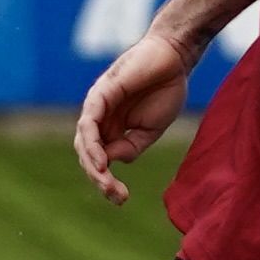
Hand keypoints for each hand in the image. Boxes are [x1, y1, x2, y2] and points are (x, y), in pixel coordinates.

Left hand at [74, 19, 199, 202]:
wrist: (175, 60)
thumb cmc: (164, 90)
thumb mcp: (149, 130)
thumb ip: (130, 147)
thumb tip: (111, 162)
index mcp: (111, 130)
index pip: (99, 160)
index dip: (106, 181)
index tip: (121, 199)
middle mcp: (100, 119)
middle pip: (88, 155)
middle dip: (99, 179)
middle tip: (116, 196)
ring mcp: (97, 107)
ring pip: (84, 142)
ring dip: (92, 166)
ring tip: (105, 182)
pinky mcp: (100, 94)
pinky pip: (89, 122)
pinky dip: (91, 143)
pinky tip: (100, 161)